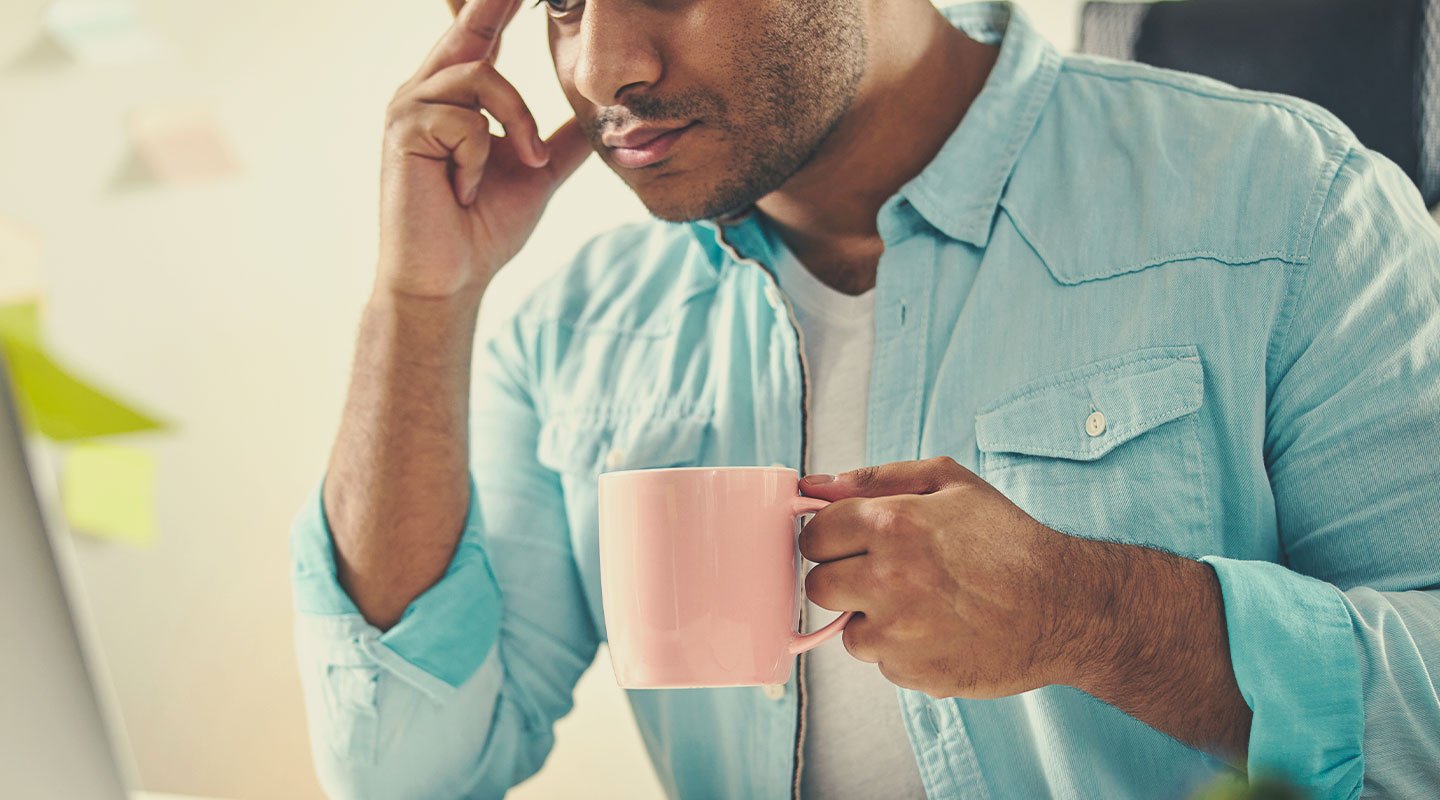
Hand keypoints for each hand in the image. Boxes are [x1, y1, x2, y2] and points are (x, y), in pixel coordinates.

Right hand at [377, 0, 592, 299]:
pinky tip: (465, 191)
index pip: (481, 33)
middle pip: (471, 28)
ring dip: (518, 122)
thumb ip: (563, 139)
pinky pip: (466, 120)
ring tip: (526, 164)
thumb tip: (599, 112)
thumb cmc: (483, 229)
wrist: (451, 279)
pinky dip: (479, 159)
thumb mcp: (537, 174)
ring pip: (481, 76)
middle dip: (495, 2)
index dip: (499, 6)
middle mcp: (426, 91)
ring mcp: (409, 107)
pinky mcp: (403, 130)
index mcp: (456, 96)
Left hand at [797, 456, 1086, 698]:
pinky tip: (939, 630)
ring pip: (846, 629)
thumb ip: (876, 478)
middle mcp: (888, 578)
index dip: (830, 537)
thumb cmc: (1007, 539)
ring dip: (871, 619)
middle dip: (843, 578)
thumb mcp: (950, 483)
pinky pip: (881, 661)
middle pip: (818, 585)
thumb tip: (814, 485)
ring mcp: (898, 632)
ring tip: (920, 603)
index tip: (851, 542)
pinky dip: (901, 650)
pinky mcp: (911, 671)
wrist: (1063, 607)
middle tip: (883, 574)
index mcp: (892, 523)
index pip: (814, 535)